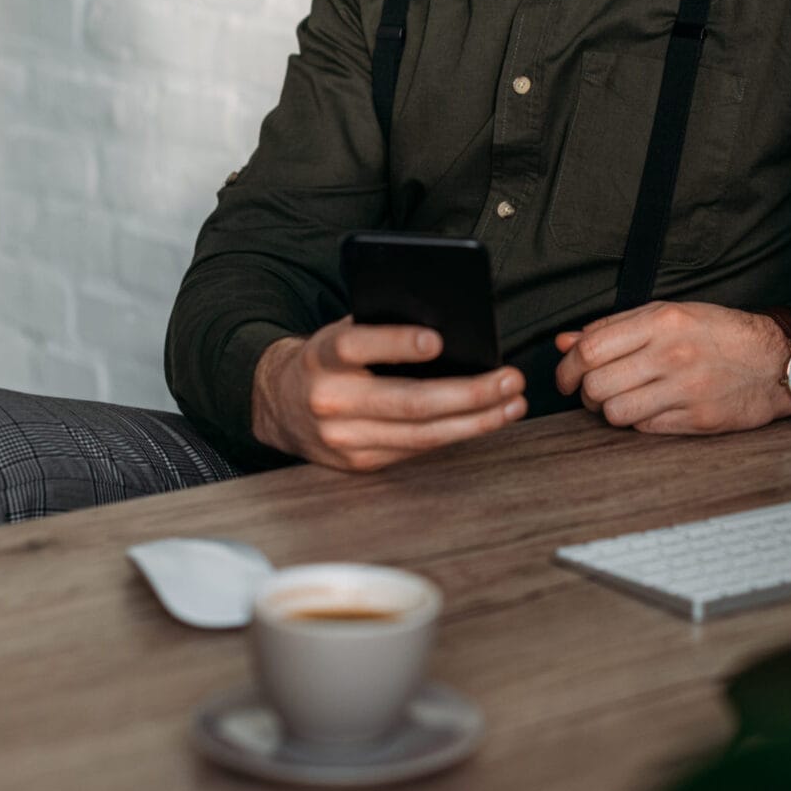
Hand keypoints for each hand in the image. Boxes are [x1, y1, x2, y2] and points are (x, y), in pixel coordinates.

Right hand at [251, 317, 527, 471]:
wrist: (278, 404)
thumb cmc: (328, 358)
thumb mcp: (341, 333)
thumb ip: (382, 328)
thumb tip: (451, 326)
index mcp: (322, 356)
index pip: (357, 346)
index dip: (397, 344)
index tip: (437, 340)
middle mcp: (330, 401)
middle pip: (407, 402)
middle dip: (467, 393)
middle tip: (510, 379)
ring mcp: (344, 440)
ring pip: (420, 435)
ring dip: (475, 421)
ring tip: (512, 404)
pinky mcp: (359, 464)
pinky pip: (416, 451)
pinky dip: (456, 435)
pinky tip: (486, 420)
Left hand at [553, 301, 790, 434]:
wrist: (776, 360)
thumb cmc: (719, 333)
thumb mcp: (668, 315)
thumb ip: (614, 327)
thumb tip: (564, 342)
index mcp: (661, 322)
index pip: (590, 349)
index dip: (567, 368)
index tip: (565, 378)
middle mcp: (671, 355)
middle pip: (596, 385)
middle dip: (585, 393)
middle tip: (593, 392)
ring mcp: (686, 390)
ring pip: (615, 413)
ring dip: (609, 411)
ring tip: (620, 401)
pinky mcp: (698, 419)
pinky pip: (644, 428)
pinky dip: (638, 422)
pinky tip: (649, 409)